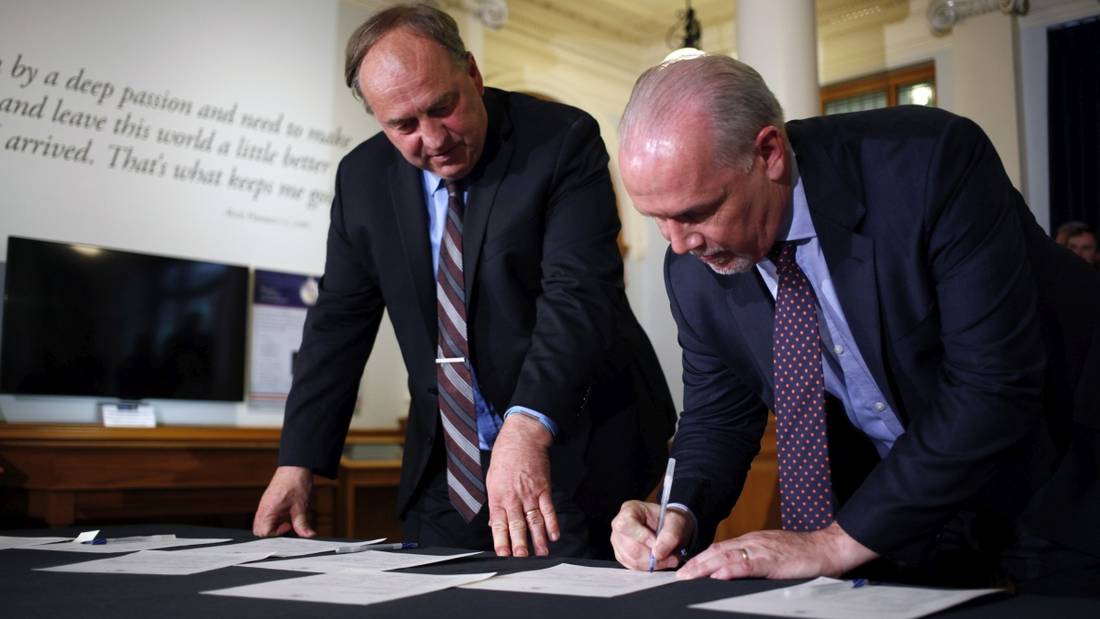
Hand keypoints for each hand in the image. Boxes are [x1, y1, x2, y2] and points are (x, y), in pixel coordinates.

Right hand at [252, 465, 315, 537]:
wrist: (295, 467)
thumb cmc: (296, 483)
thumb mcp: (301, 506)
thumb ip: (302, 523)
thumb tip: (308, 535)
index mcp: (268, 510)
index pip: (263, 532)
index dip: (276, 534)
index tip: (288, 526)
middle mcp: (262, 508)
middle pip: (258, 530)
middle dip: (272, 533)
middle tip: (287, 525)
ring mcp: (264, 505)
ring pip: (260, 524)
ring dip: (272, 526)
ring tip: (286, 520)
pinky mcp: (267, 502)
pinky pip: (264, 516)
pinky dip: (273, 520)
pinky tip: (285, 515)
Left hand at [485, 414, 556, 556]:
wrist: (522, 438)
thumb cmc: (505, 457)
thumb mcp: (492, 480)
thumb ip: (496, 503)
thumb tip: (494, 522)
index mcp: (498, 496)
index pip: (499, 524)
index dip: (501, 541)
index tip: (503, 555)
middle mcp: (514, 497)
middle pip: (517, 526)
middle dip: (519, 545)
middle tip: (522, 559)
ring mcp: (530, 494)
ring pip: (534, 521)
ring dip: (538, 539)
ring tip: (541, 554)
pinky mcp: (544, 488)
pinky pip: (549, 509)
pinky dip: (552, 523)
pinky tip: (554, 535)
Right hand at [611, 500, 691, 570]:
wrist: (669, 527)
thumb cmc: (670, 521)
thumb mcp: (676, 522)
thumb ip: (670, 536)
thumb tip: (658, 554)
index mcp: (630, 509)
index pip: (625, 525)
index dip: (642, 537)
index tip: (658, 544)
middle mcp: (619, 525)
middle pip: (629, 547)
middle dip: (652, 556)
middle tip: (671, 556)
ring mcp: (618, 541)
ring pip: (631, 560)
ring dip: (653, 564)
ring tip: (668, 559)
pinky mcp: (622, 555)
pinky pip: (633, 567)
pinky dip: (649, 568)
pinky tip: (659, 561)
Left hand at [676, 522, 876, 579]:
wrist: (827, 548)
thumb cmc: (801, 555)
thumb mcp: (772, 556)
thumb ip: (753, 562)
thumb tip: (731, 574)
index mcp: (751, 542)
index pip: (719, 549)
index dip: (700, 559)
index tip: (685, 569)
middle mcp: (752, 543)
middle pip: (717, 551)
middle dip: (695, 564)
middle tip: (678, 575)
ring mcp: (761, 550)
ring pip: (727, 556)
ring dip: (705, 567)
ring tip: (688, 576)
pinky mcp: (773, 560)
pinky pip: (748, 564)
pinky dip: (730, 569)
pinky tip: (718, 575)